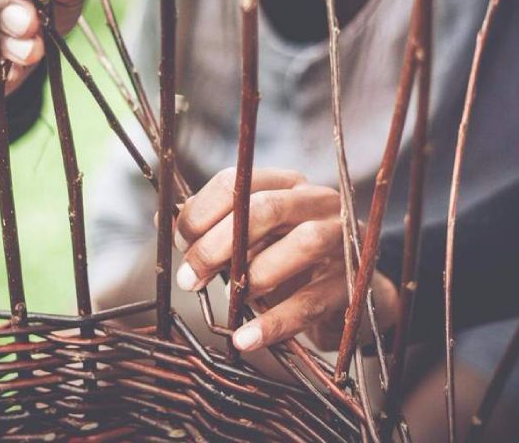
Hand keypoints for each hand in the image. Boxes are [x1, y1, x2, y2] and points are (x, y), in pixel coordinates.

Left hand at [174, 168, 397, 351]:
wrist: (352, 294)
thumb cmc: (291, 260)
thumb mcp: (253, 239)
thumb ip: (213, 227)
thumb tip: (165, 219)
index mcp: (287, 184)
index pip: (239, 180)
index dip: (201, 211)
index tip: (180, 243)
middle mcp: (318, 202)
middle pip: (267, 208)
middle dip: (218, 244)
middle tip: (188, 278)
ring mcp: (342, 240)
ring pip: (301, 244)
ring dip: (254, 275)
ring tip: (231, 301)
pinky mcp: (354, 283)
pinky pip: (313, 302)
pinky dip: (275, 323)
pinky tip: (246, 339)